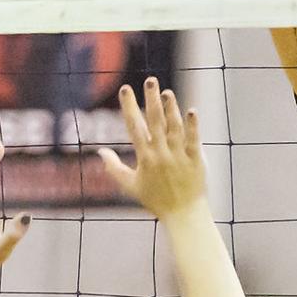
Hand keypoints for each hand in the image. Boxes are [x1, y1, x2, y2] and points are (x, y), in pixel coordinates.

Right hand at [99, 78, 204, 218]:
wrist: (183, 215)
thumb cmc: (156, 200)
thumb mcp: (130, 186)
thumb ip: (114, 168)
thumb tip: (100, 152)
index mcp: (145, 158)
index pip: (134, 127)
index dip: (129, 107)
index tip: (125, 89)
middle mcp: (161, 154)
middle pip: (155, 122)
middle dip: (151, 100)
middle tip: (149, 81)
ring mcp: (179, 156)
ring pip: (174, 128)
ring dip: (171, 109)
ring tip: (166, 92)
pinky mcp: (196, 160)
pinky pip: (194, 140)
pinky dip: (193, 126)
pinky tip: (191, 111)